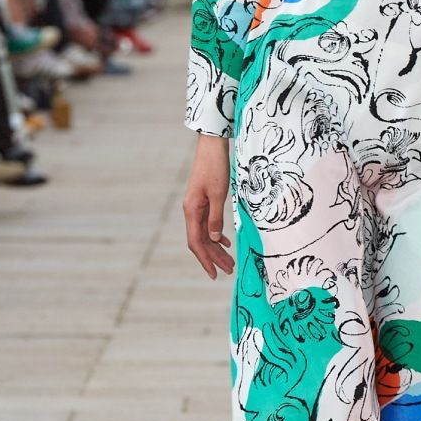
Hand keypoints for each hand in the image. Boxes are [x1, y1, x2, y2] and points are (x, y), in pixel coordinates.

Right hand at [183, 135, 233, 277]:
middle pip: (201, 241)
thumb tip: (215, 239)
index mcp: (192, 210)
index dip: (205, 259)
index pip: (196, 242)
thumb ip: (215, 217)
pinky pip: (208, 224)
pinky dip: (217, 235)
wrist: (212, 146)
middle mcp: (191, 211)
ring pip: (205, 234)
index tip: (214, 273)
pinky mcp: (203, 201)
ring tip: (229, 261)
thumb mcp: (218, 193)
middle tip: (228, 271)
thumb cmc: (215, 167)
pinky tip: (226, 242)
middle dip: (214, 257)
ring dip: (217, 248)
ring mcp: (196, 206)